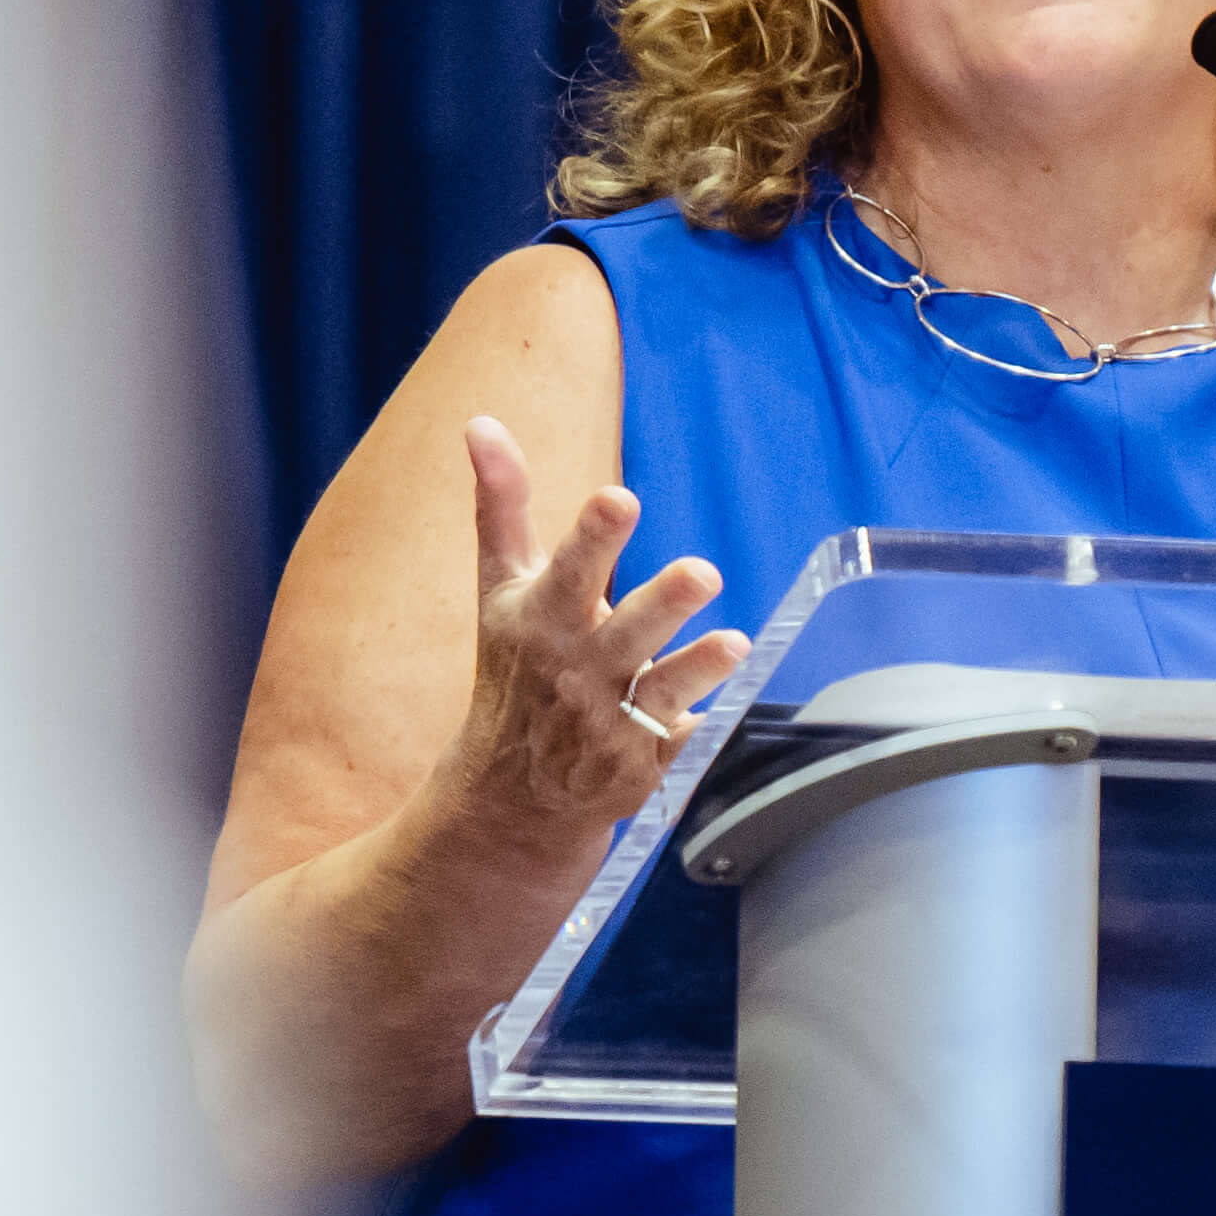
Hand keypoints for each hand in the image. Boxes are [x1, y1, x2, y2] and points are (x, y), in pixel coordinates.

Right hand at [437, 414, 744, 836]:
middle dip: (664, 602)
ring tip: (734, 643)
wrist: (510, 793)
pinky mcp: (644, 763)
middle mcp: (578, 667)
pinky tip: (725, 710)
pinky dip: (699, 731)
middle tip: (704, 571)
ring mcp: (611, 720)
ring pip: (662, 689)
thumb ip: (501, 505)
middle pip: (628, 630)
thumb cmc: (516, 668)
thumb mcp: (500, 588)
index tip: (619, 500)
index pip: (570, 569)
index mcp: (545, 617)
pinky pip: (681, 745)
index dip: (595, 535)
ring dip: (698, 667)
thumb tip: (481, 421)